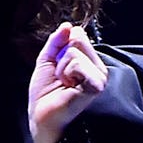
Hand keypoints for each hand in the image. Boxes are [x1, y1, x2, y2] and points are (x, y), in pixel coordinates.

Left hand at [27, 21, 108, 142]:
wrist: (42, 116)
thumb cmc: (45, 94)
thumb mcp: (47, 60)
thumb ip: (56, 41)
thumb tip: (67, 25)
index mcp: (88, 61)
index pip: (78, 34)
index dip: (61, 47)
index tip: (58, 67)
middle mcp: (97, 67)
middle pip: (78, 39)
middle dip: (61, 57)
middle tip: (61, 77)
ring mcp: (100, 75)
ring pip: (75, 51)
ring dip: (62, 68)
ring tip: (65, 84)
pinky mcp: (97, 84)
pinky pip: (77, 63)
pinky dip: (66, 73)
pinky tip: (69, 87)